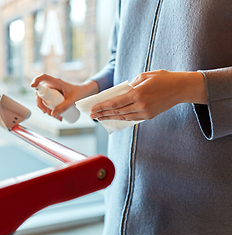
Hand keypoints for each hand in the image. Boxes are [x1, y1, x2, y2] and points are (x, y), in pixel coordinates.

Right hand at [31, 74, 97, 120]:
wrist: (84, 94)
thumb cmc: (79, 93)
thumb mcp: (72, 100)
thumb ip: (64, 107)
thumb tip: (53, 114)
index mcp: (56, 82)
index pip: (43, 77)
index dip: (36, 80)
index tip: (33, 86)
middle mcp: (52, 86)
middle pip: (40, 93)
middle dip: (41, 104)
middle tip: (48, 113)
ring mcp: (52, 92)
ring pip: (43, 100)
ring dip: (46, 110)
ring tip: (57, 117)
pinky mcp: (53, 97)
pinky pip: (48, 104)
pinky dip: (50, 111)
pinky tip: (57, 117)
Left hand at [90, 70, 206, 120]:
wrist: (181, 88)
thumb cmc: (163, 78)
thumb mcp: (144, 76)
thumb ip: (130, 85)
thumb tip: (120, 93)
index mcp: (137, 93)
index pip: (115, 103)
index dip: (102, 107)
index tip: (93, 109)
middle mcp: (140, 105)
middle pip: (116, 112)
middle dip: (103, 114)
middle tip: (92, 115)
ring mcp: (145, 112)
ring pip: (123, 117)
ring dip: (110, 118)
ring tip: (100, 118)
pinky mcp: (149, 116)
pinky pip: (131, 118)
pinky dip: (121, 118)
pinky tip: (114, 117)